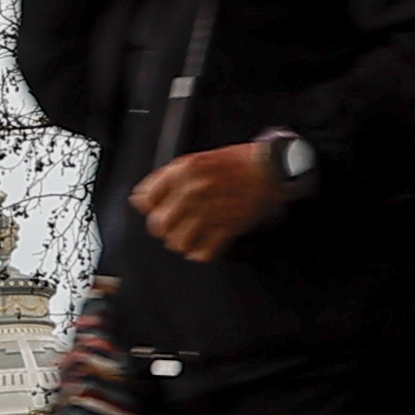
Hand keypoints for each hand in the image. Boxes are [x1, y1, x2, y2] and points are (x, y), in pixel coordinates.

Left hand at [128, 143, 284, 262]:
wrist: (272, 166)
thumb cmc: (238, 161)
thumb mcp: (197, 160)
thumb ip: (169, 179)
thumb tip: (141, 199)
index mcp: (182, 171)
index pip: (145, 199)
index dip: (149, 207)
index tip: (155, 210)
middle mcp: (192, 192)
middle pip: (158, 225)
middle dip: (163, 229)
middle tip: (171, 228)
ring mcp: (210, 211)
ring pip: (178, 242)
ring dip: (181, 243)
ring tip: (186, 240)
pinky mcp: (228, 227)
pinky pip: (204, 251)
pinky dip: (200, 254)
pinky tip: (201, 250)